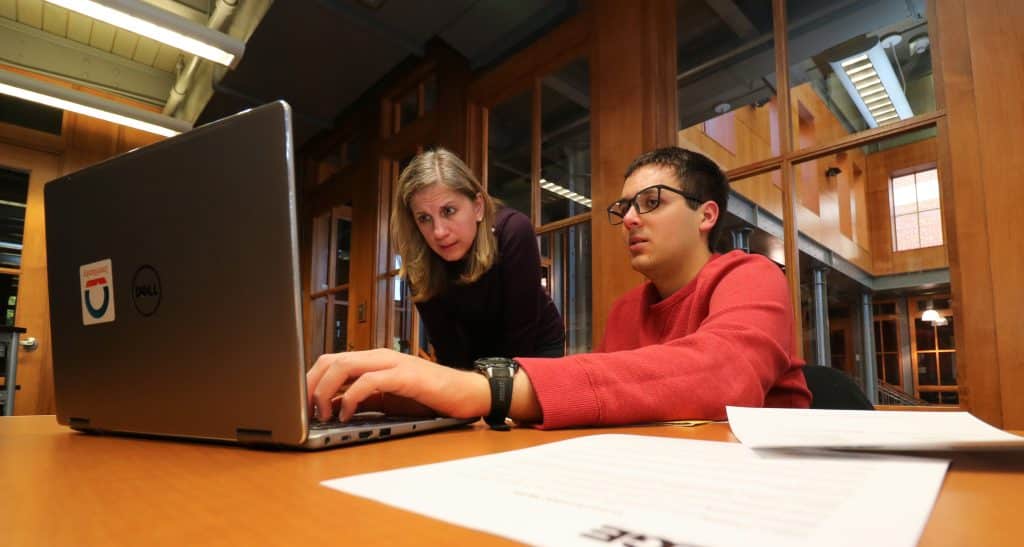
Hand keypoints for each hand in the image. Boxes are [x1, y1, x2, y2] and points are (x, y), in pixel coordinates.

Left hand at [306, 348, 489, 421]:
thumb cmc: (430, 397)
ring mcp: (392, 363)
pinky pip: (369, 381)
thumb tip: (333, 408)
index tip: (301, 403)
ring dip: (327, 390)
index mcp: (374, 360)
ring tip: (323, 413)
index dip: (310, 379)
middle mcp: (380, 356)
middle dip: (310, 384)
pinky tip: (347, 414)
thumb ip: (364, 398)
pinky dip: (351, 398)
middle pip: (331, 360)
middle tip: (305, 409)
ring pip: (345, 365)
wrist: (467, 393)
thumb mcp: (389, 399)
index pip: (331, 360)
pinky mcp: (405, 376)